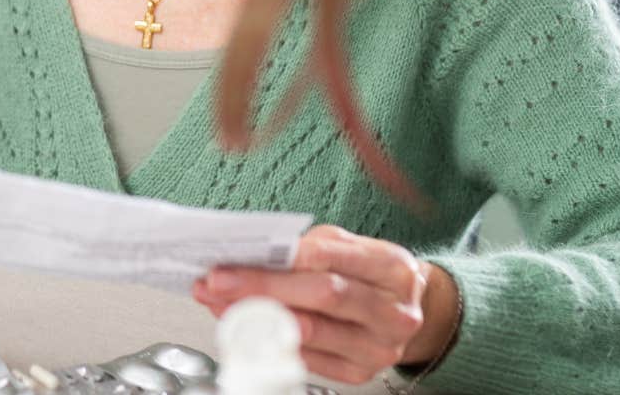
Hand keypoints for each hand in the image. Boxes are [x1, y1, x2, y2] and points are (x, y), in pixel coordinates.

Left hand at [193, 225, 458, 383]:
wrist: (404, 311)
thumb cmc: (368, 272)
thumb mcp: (347, 246)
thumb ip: (305, 248)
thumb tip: (247, 255)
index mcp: (393, 268)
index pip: (327, 257)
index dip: (277, 258)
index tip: (232, 259)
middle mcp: (393, 311)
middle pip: (321, 295)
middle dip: (260, 287)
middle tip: (216, 282)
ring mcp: (380, 346)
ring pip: (312, 331)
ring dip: (256, 316)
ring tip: (220, 304)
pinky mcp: (361, 372)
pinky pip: (310, 359)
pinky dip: (271, 340)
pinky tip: (245, 326)